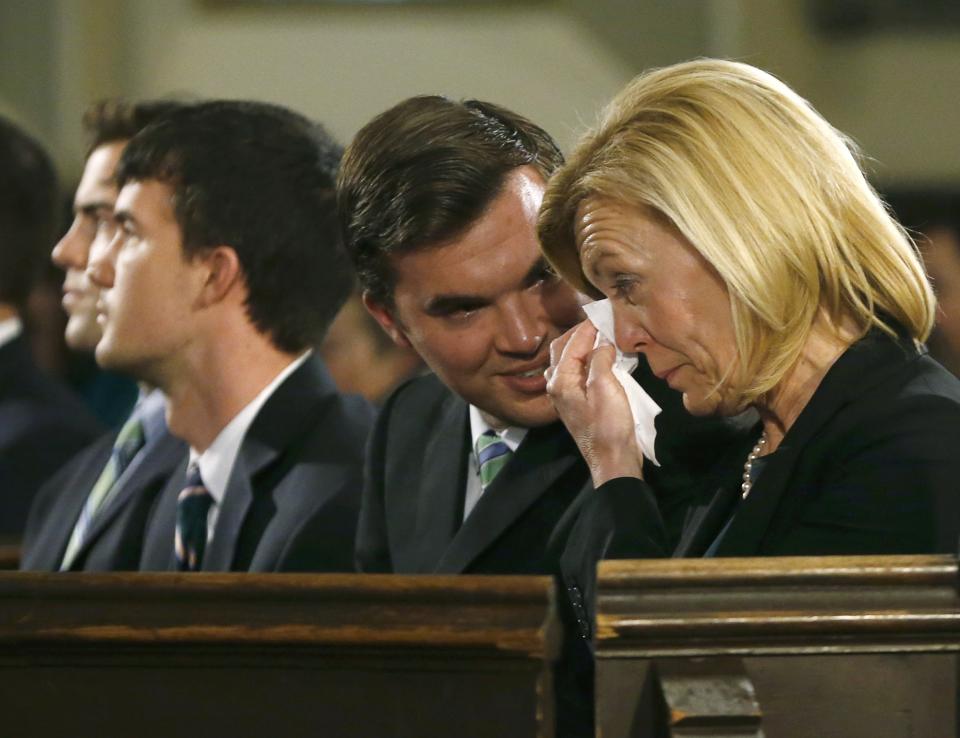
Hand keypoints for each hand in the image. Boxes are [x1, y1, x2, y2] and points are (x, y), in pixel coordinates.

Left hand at [545, 321, 643, 485]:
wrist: (612, 460)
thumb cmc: (609, 425)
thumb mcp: (606, 386)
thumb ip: (600, 359)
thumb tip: (602, 343)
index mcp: (560, 380)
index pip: (571, 343)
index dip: (588, 326)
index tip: (604, 312)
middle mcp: (557, 385)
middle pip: (563, 349)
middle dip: (580, 333)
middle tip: (601, 320)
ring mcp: (566, 395)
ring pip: (569, 361)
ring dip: (583, 346)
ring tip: (602, 335)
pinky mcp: (577, 403)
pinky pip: (578, 373)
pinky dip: (588, 360)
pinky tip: (603, 357)